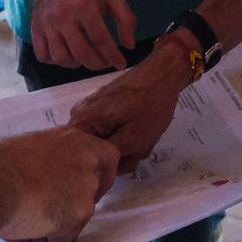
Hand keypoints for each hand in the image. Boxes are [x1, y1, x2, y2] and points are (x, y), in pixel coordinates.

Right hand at [0, 125, 119, 241]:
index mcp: (73, 139)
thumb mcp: (29, 148)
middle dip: (78, 203)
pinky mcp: (80, 213)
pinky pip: (63, 238)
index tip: (78, 185)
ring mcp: (86, 187)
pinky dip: (44, 241)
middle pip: (98, 187)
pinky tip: (22, 231)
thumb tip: (38, 176)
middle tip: (51, 210)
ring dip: (54, 224)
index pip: (106, 155)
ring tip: (21, 221)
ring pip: (77, 216)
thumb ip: (47, 160)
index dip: (97, 174)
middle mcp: (87, 160)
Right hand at [28, 0, 136, 71]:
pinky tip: (67, 55)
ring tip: (87, 58)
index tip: (121, 64)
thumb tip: (129, 45)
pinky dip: (56, 61)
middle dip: (98, 64)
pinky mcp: (35, 27)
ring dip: (77, 65)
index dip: (113, 56)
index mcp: (85, 6)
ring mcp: (46, 23)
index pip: (101, 40)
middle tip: (105, 63)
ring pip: (61, 57)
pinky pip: (42, 55)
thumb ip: (125, 18)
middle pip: (81, 53)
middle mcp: (63, 16)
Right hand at [68, 36, 193, 170]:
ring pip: (104, 142)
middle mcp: (78, 114)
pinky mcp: (102, 106)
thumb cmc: (150, 104)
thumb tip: (101, 169)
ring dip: (124, 146)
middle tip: (137, 147)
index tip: (123, 159)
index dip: (102, 166)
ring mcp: (90, 109)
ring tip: (141, 137)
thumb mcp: (135, 139)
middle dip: (117, 155)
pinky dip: (125, 135)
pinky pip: (109, 131)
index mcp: (81, 121)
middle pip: (92, 151)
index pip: (79, 158)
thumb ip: (112, 158)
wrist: (163, 72)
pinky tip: (139, 129)